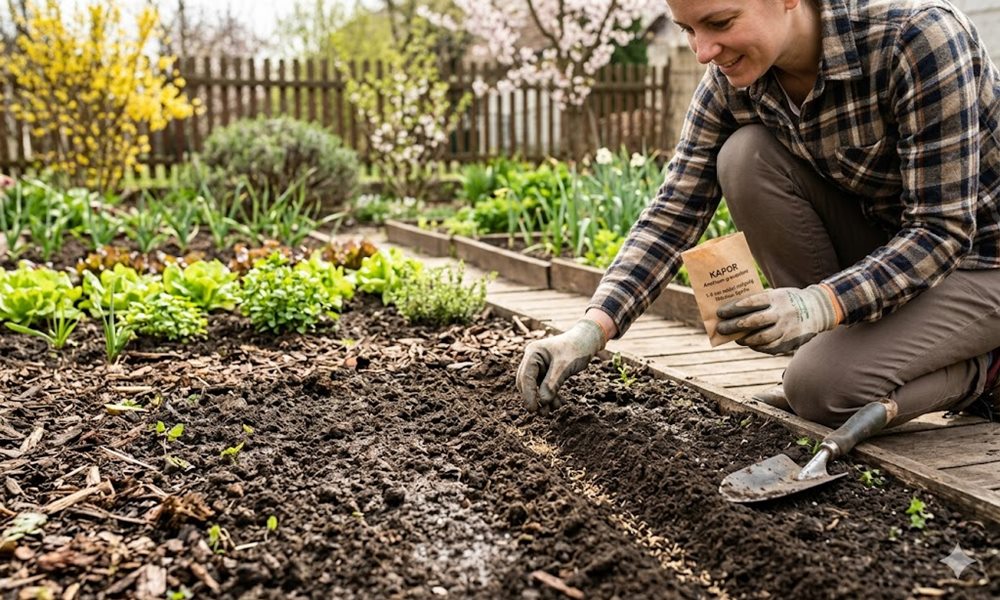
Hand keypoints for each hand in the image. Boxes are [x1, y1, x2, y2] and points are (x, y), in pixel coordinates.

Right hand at [516, 320, 605, 413]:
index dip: (528, 394)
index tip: (532, 409)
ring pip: (536, 387)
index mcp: (533, 353)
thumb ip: (552, 383)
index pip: (526, 376)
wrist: (588, 341)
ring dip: (543, 399)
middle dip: (533, 398)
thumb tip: (542, 401)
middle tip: (541, 413)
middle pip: (526, 383)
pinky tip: (558, 403)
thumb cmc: (576, 348)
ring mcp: (540, 366)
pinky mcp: (547, 372)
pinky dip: (550, 396)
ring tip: (552, 410)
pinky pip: (544, 387)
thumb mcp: (564, 366)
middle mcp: (533, 359)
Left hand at [716, 284, 840, 354]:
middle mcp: (782, 313)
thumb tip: (731, 309)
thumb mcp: (777, 294)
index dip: (733, 308)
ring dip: (744, 340)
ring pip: (761, 338)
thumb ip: (759, 301)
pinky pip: (770, 348)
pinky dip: (757, 347)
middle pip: (754, 321)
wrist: (819, 309)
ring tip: (735, 339)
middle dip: (734, 326)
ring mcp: (787, 329)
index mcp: (777, 298)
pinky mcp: (791, 341)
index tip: (720, 312)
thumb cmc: (788, 300)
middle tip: (721, 328)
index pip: (751, 302)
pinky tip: (749, 344)